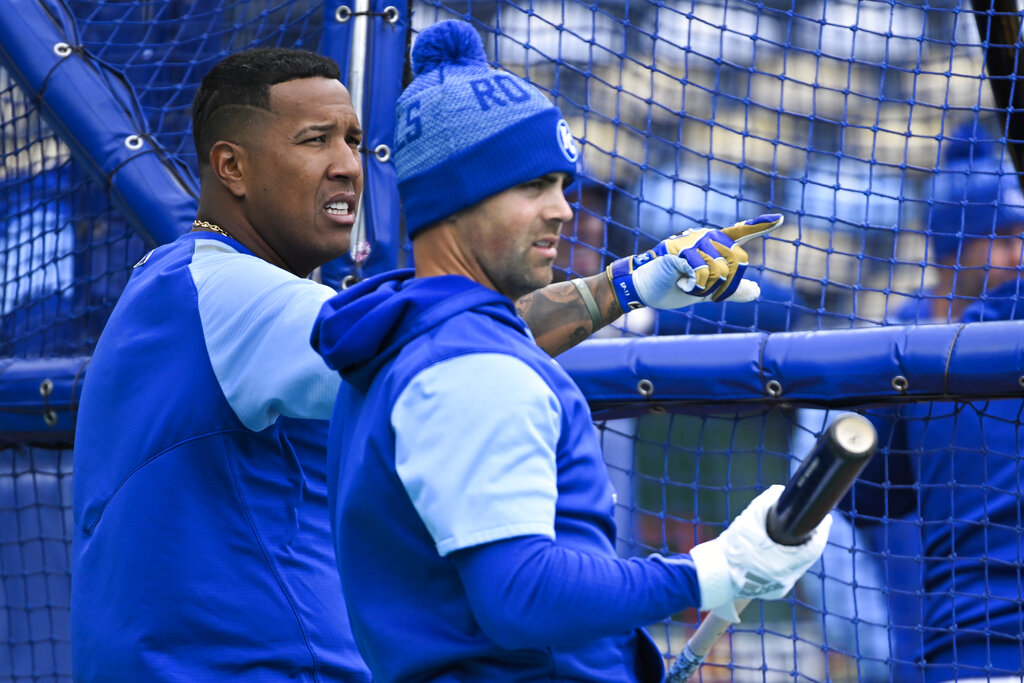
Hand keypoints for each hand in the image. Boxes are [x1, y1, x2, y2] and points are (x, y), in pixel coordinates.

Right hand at [605, 214, 783, 311]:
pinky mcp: (679, 252)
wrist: (642, 289)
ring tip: (687, 285)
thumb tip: (756, 292)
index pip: (740, 233)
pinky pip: (703, 273)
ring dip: (706, 288)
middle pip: (736, 263)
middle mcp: (705, 238)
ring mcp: (692, 242)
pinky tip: (682, 283)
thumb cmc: (671, 286)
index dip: (761, 225)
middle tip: (700, 290)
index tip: (781, 219)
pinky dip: (694, 286)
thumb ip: (731, 289)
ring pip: (721, 270)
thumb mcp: (707, 291)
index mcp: (713, 244)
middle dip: (723, 287)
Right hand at [688, 485, 830, 621]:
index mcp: (786, 563)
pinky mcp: (771, 591)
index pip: (814, 546)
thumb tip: (780, 490)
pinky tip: (774, 551)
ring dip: (795, 550)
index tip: (824, 517)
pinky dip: (783, 561)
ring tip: (789, 535)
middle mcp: (787, 578)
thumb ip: (766, 502)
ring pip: (795, 565)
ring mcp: (779, 587)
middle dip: (808, 538)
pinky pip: (783, 573)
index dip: (821, 530)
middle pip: (806, 555)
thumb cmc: (731, 548)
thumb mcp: (748, 520)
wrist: (713, 575)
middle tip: (807, 522)